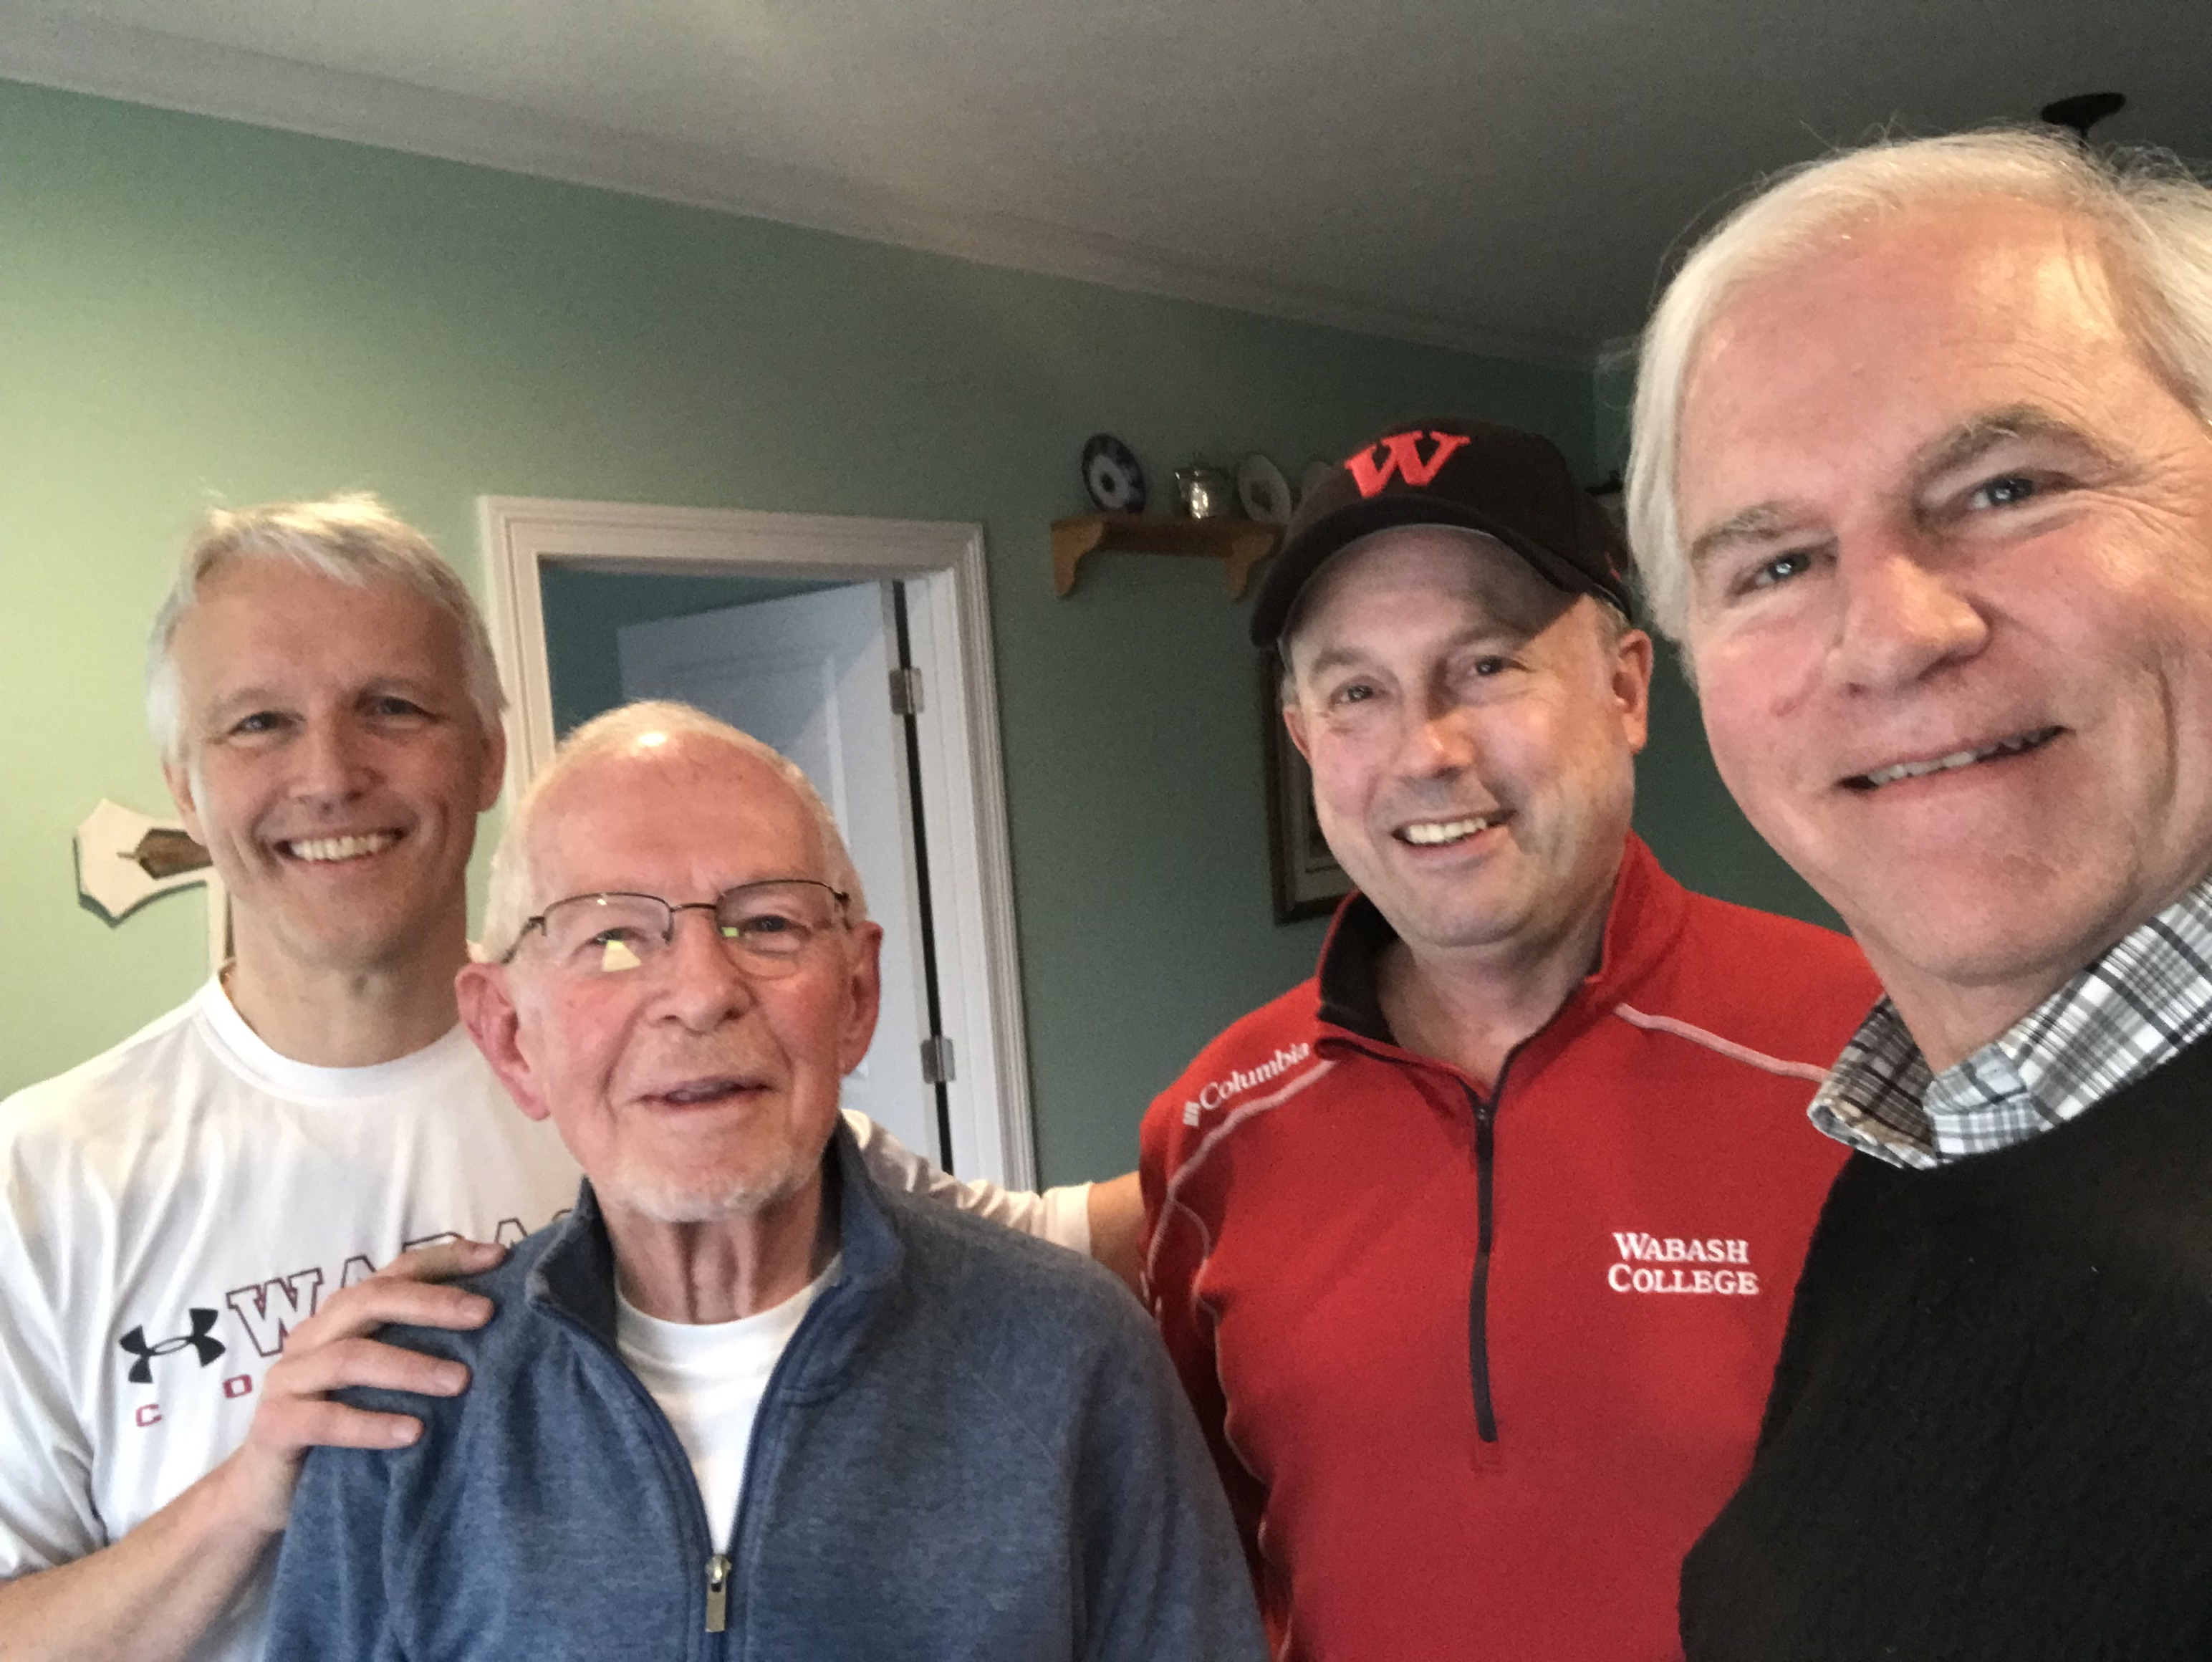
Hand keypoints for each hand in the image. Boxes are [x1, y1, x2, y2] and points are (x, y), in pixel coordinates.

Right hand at [216, 1238, 505, 1531]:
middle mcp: (314, 1335)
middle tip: (486, 1315)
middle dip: (433, 1304)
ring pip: (351, 1358)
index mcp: (343, 1315)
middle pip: (373, 1300)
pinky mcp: (274, 1426)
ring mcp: (289, 1379)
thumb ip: (420, 1347)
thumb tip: (502, 1327)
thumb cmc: (345, 1424)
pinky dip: (372, 1423)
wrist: (268, 1490)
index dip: (447, 1259)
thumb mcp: (384, 1380)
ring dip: (411, 1367)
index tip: (500, 1257)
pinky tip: (412, 1432)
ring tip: (461, 1381)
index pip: (397, 1271)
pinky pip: (325, 1420)